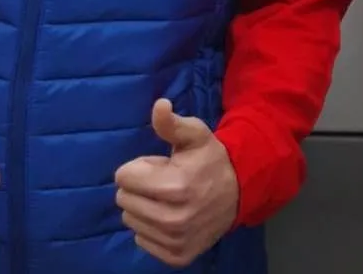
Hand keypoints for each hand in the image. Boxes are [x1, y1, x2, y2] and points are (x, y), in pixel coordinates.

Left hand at [115, 98, 239, 267]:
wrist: (239, 192)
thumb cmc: (210, 159)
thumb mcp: (195, 135)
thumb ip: (171, 123)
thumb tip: (159, 105)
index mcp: (175, 185)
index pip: (123, 176)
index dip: (140, 166)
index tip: (161, 165)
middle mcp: (173, 218)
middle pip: (123, 199)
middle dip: (139, 186)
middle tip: (163, 181)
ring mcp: (175, 240)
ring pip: (130, 220)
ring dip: (143, 207)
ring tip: (167, 198)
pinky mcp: (177, 256)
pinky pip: (141, 240)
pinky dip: (150, 228)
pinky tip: (169, 216)